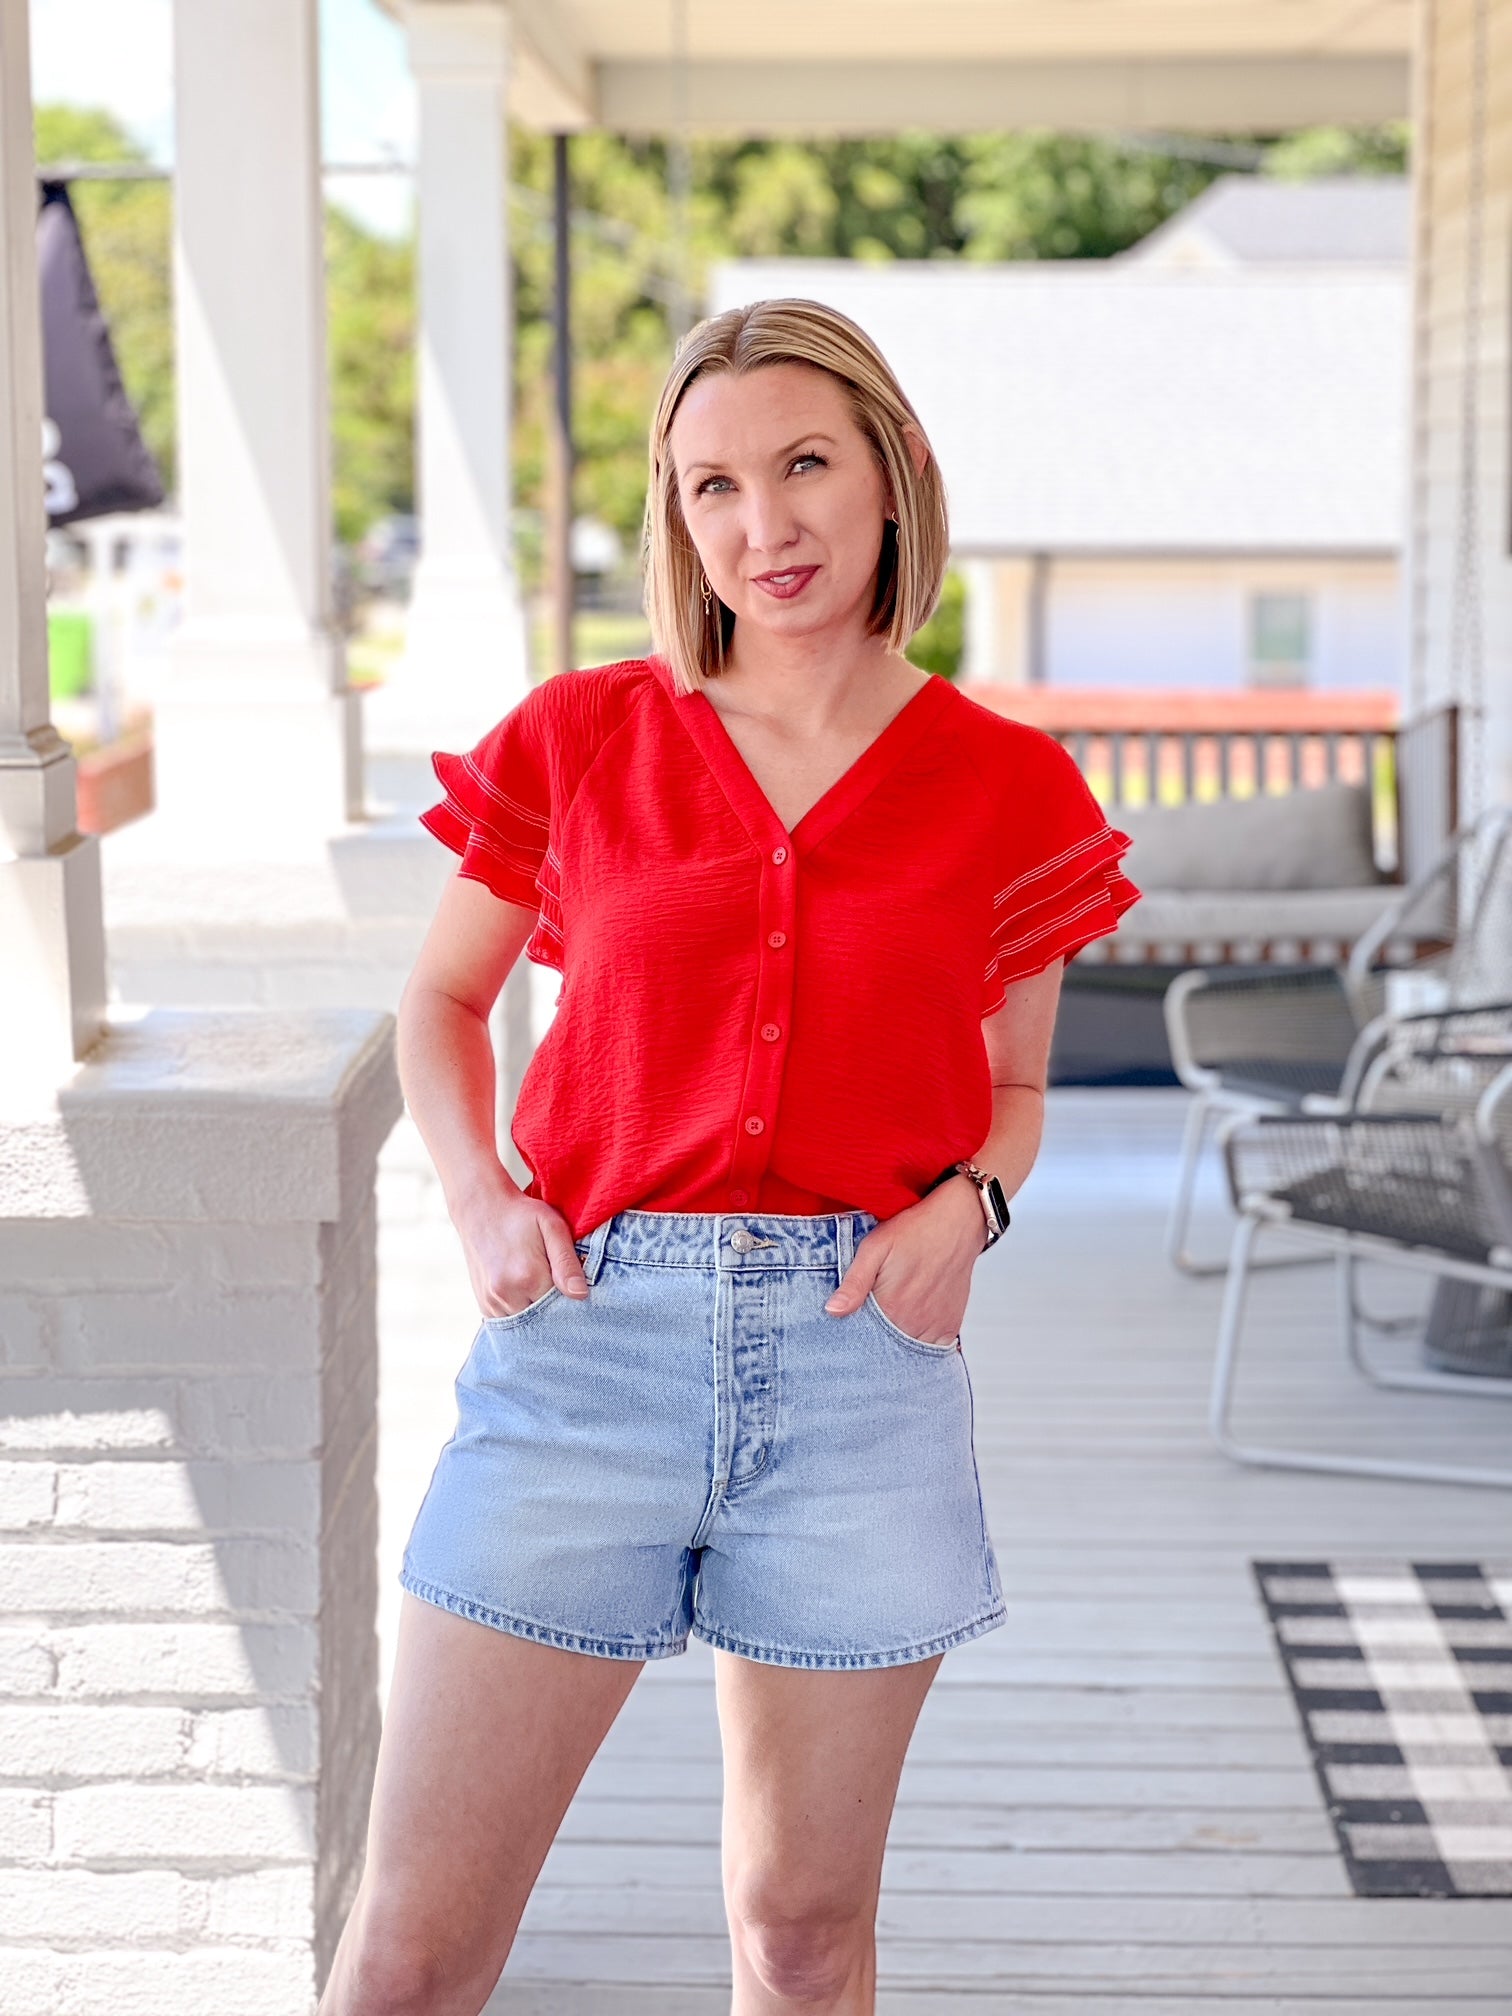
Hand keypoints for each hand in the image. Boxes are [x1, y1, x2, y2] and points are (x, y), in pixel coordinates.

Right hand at [452, 1183, 589, 1317]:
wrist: (481, 1209)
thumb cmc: (521, 1215)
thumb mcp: (552, 1227)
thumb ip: (566, 1262)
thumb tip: (580, 1294)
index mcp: (527, 1276)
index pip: (562, 1308)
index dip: (572, 1301)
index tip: (576, 1288)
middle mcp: (506, 1294)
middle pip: (544, 1320)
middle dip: (556, 1311)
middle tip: (559, 1287)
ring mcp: (491, 1302)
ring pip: (527, 1325)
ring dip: (538, 1314)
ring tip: (540, 1286)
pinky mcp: (483, 1305)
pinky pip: (509, 1322)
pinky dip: (522, 1313)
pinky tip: (526, 1293)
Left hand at [824, 1177, 985, 1344]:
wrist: (957, 1222)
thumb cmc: (913, 1231)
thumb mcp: (874, 1248)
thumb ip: (854, 1283)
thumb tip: (832, 1311)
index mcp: (890, 1307)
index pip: (862, 1337)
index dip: (852, 1331)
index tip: (846, 1323)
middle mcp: (913, 1323)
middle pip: (884, 1347)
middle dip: (873, 1340)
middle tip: (872, 1314)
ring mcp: (934, 1327)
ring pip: (906, 1350)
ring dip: (895, 1342)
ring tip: (890, 1318)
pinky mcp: (950, 1327)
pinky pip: (930, 1348)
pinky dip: (918, 1342)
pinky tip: (909, 1324)